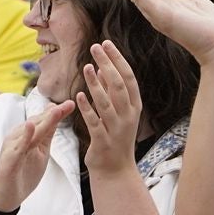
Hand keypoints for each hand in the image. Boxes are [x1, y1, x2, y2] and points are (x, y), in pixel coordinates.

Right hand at [0, 101, 74, 210]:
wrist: (6, 196)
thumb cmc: (23, 173)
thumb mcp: (40, 151)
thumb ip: (47, 133)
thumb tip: (56, 114)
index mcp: (28, 136)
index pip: (45, 121)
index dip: (58, 113)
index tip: (72, 103)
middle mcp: (19, 137)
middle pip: (38, 122)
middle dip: (54, 113)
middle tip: (70, 103)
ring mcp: (13, 147)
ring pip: (30, 132)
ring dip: (43, 120)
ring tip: (56, 110)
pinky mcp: (8, 159)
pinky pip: (18, 146)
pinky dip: (25, 136)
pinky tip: (30, 126)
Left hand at [77, 41, 143, 177]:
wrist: (116, 170)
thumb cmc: (116, 139)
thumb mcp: (118, 114)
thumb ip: (111, 93)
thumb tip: (101, 69)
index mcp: (134, 107)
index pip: (129, 78)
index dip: (118, 59)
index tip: (106, 44)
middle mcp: (128, 116)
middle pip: (119, 85)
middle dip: (107, 64)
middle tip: (95, 47)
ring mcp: (117, 129)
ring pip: (107, 102)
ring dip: (95, 83)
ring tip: (86, 66)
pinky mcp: (103, 141)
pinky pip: (94, 122)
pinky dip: (87, 108)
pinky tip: (79, 96)